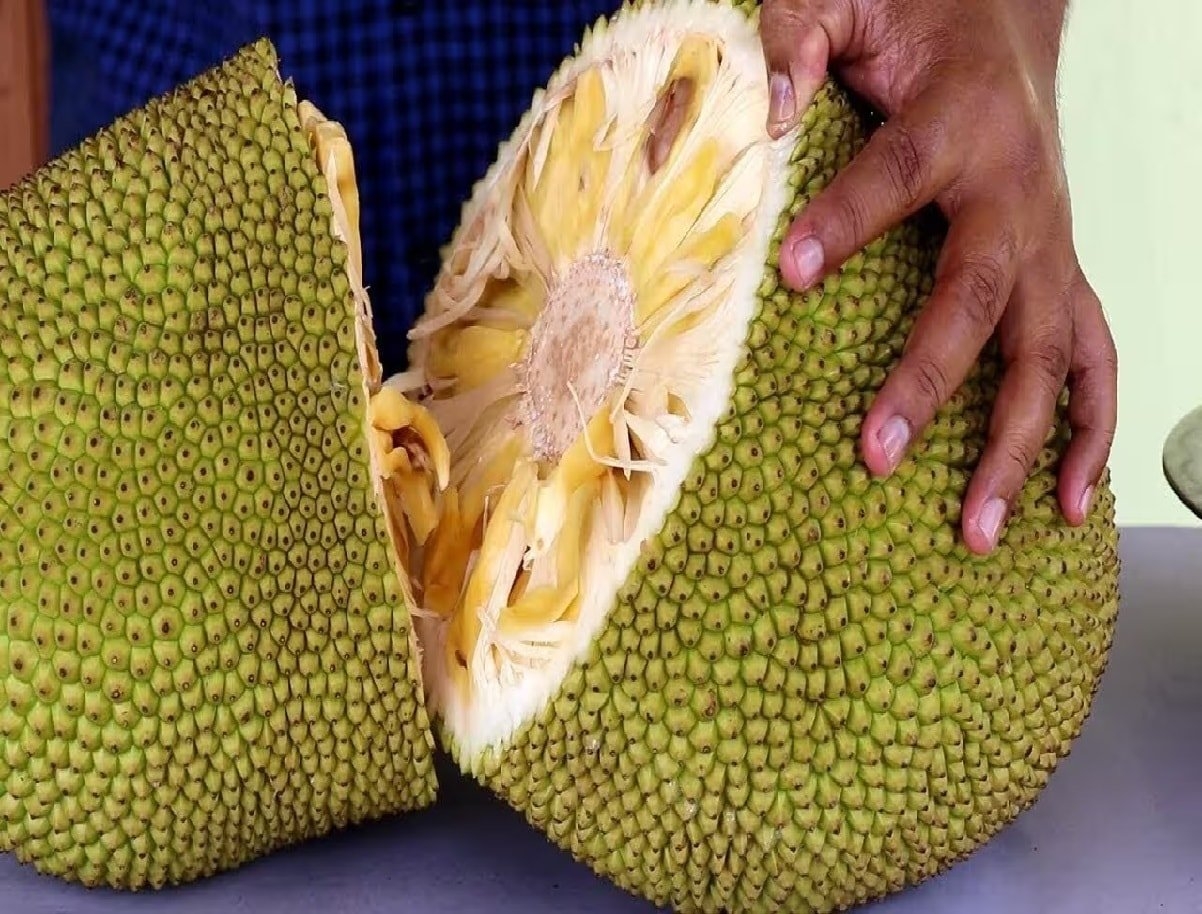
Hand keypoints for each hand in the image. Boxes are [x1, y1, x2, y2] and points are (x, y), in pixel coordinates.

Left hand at [759, 0, 1117, 554]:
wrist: (1004, 20)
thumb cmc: (914, 19)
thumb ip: (799, 35)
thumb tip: (771, 113)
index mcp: (960, 118)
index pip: (898, 171)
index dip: (847, 221)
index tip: (792, 274)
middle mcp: (1019, 190)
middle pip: (983, 294)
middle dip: (931, 378)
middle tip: (876, 456)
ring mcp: (1049, 241)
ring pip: (1048, 350)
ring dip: (1017, 442)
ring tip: (977, 531)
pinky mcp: (1058, 272)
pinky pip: (1092, 358)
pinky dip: (1086, 430)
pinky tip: (1065, 500)